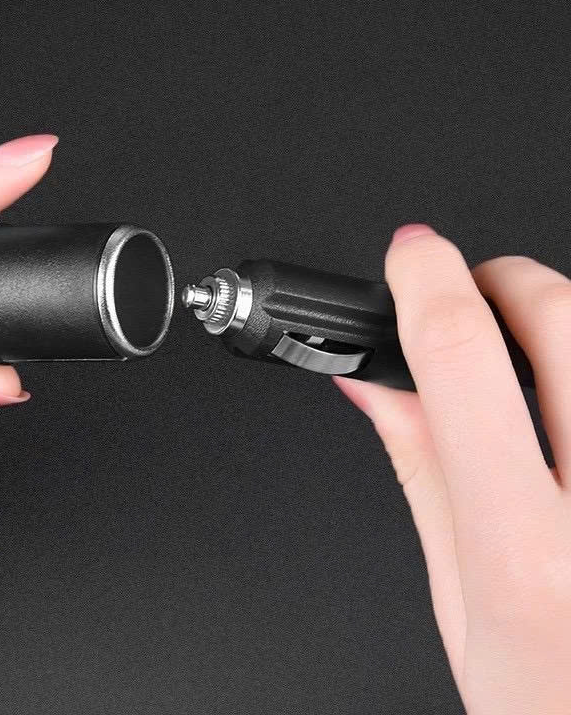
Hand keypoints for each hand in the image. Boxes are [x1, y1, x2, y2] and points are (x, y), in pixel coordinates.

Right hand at [335, 224, 570, 713]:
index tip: (411, 256)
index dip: (425, 282)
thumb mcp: (458, 600)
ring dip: (558, 324)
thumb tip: (374, 383)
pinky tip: (568, 413)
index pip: (461, 360)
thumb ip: (422, 473)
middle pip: (562, 317)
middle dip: (504, 279)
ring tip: (529, 362)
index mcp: (527, 554)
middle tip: (470, 296)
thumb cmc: (556, 708)